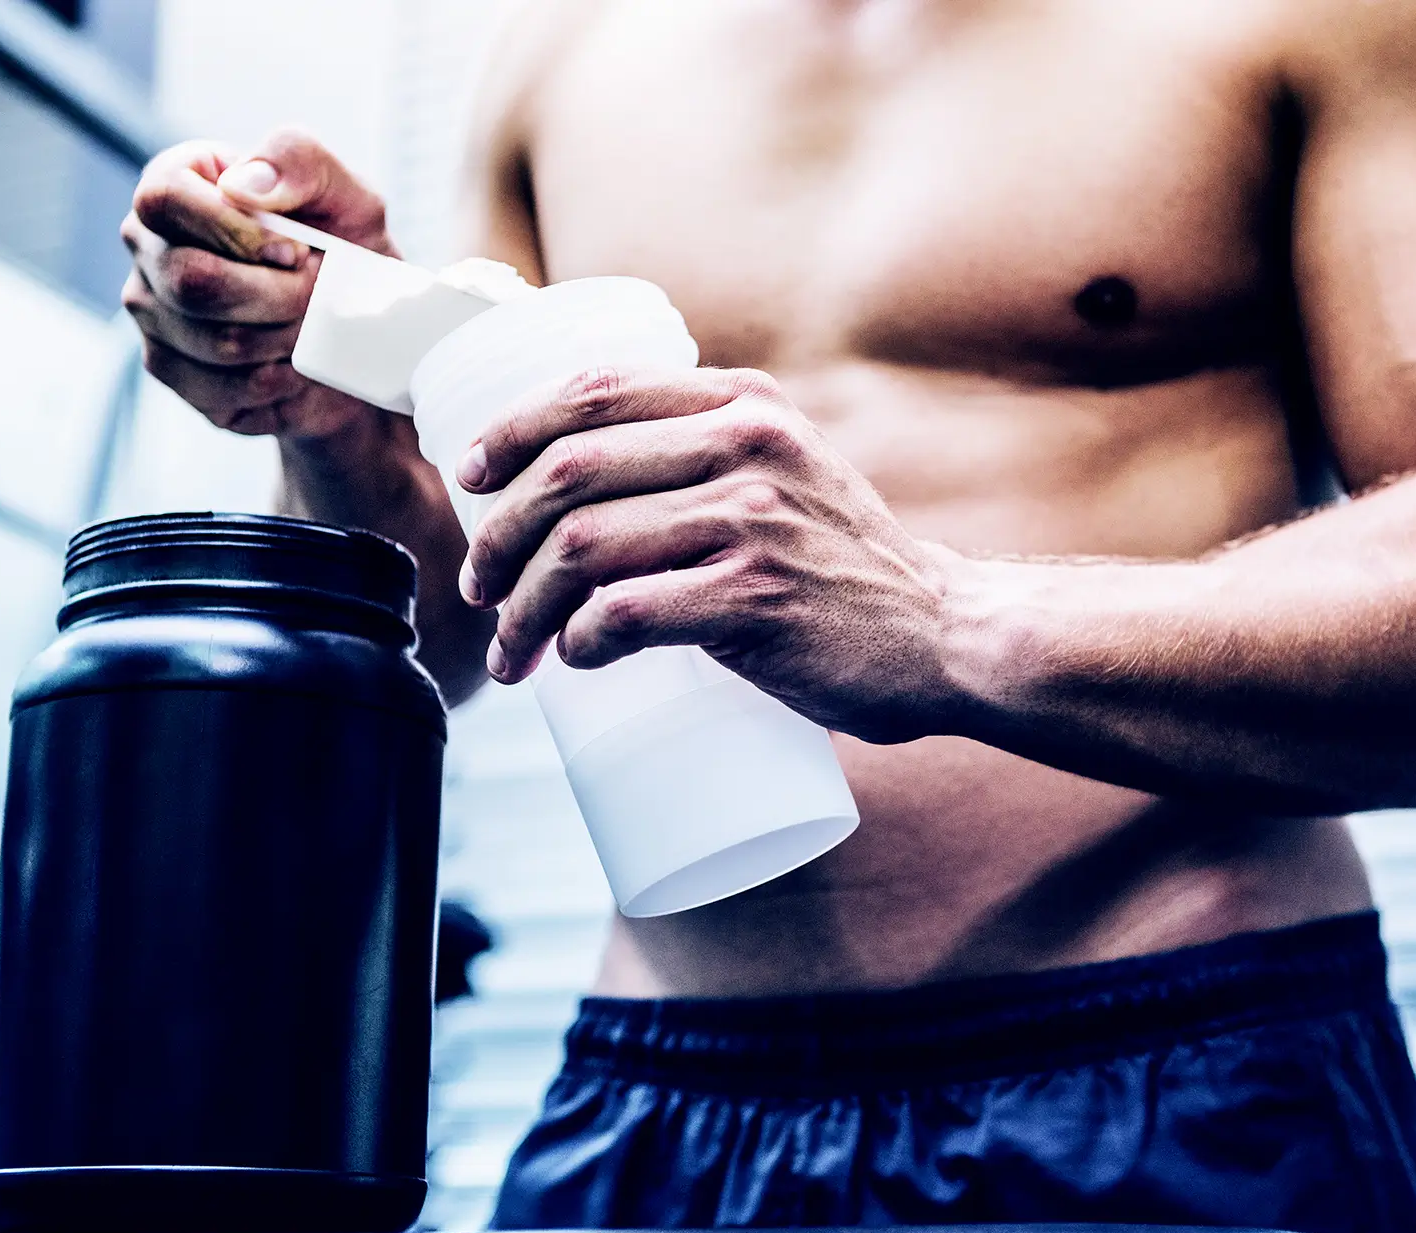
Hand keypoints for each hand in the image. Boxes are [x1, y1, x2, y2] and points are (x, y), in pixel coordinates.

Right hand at [122, 128, 393, 438]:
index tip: (297, 251)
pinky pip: (216, 387)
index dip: (234, 231)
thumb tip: (244, 186)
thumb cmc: (348, 255)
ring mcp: (151, 309)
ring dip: (284, 340)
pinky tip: (290, 364)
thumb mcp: (349, 198)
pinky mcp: (169, 368)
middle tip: (317, 295)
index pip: (164, 197)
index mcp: (181, 184)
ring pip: (212, 341)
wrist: (360, 338)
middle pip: (189, 280)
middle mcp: (150, 244)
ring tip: (309, 326)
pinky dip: (274, 381)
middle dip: (277, 297)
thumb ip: (301, 163)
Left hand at [451, 366, 962, 742]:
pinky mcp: (757, 599)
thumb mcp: (789, 468)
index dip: (512, 430)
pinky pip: (626, 612)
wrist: (944, 634)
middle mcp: (747, 446)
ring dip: (524, 606)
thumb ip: (711, 451)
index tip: (471, 475)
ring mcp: (754, 521)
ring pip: (584, 548)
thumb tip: (582, 478)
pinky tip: (573, 659)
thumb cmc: (847, 566)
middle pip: (570, 472)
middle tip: (481, 587)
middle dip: (500, 535)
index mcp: (744, 405)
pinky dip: (579, 641)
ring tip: (513, 646)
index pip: (594, 390)